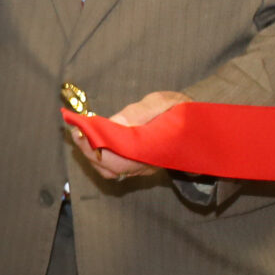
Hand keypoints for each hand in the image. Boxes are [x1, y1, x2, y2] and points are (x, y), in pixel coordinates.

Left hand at [70, 89, 185, 180]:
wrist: (198, 122)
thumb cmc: (180, 109)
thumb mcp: (162, 103)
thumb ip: (138, 113)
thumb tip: (113, 123)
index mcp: (154, 150)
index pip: (118, 154)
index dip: (96, 144)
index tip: (81, 129)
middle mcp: (148, 164)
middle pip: (110, 166)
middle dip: (89, 150)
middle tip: (76, 132)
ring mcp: (144, 168)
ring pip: (111, 170)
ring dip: (92, 155)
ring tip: (81, 136)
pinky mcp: (140, 166)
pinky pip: (115, 169)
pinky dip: (100, 158)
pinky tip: (93, 142)